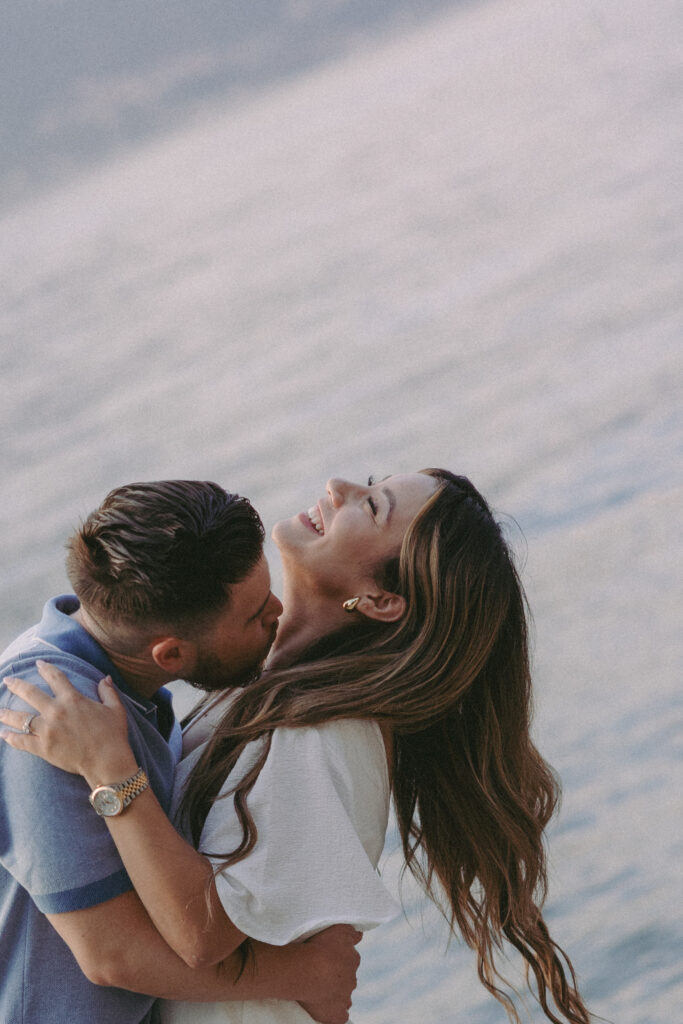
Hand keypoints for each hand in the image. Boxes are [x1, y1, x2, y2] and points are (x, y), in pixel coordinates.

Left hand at [0, 660, 134, 783]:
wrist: (106, 761)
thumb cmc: (113, 734)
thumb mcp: (115, 709)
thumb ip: (108, 691)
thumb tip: (105, 678)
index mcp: (72, 699)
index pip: (55, 677)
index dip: (46, 668)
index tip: (38, 663)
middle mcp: (56, 711)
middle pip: (29, 693)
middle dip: (16, 684)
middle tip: (7, 680)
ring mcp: (47, 730)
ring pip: (20, 718)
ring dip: (6, 713)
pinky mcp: (43, 748)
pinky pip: (21, 741)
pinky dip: (11, 738)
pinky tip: (4, 735)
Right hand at [298, 925, 361, 1023]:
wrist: (306, 970)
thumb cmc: (319, 946)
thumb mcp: (339, 929)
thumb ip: (352, 932)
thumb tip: (360, 935)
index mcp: (353, 959)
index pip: (350, 959)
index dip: (338, 958)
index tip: (326, 957)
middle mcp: (352, 979)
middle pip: (347, 978)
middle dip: (337, 976)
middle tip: (320, 972)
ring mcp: (345, 998)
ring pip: (344, 996)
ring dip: (336, 993)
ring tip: (319, 988)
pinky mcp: (336, 1015)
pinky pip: (340, 1016)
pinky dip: (335, 1013)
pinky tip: (327, 1008)